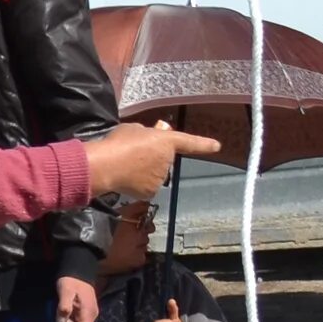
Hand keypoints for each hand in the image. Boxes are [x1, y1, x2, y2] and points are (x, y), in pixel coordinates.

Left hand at [54, 275, 98, 321]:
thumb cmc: (71, 282)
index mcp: (88, 313)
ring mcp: (90, 314)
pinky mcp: (87, 312)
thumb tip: (62, 321)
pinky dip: (71, 319)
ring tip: (63, 311)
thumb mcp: (65, 292)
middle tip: (60, 315)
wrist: (79, 273)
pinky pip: (78, 321)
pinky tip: (66, 310)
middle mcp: (91, 316)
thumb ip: (64, 306)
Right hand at [84, 121, 219, 198]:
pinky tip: (125, 177)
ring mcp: (161, 178)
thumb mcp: (134, 129)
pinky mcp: (151, 192)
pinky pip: (145, 186)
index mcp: (167, 142)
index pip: (190, 142)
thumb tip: (155, 133)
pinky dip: (137, 183)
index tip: (217, 146)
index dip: (204, 144)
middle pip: (163, 159)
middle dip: (151, 157)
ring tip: (126, 164)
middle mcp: (168, 161)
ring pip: (154, 174)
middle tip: (132, 153)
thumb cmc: (118, 142)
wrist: (105, 165)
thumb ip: (148, 133)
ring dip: (143, 170)